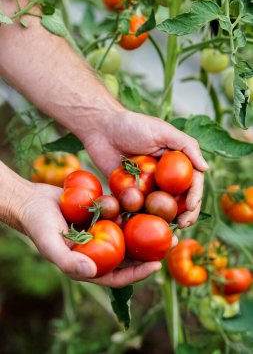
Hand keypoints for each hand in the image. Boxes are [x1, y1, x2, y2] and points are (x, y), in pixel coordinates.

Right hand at [19, 182, 174, 286]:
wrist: (32, 201)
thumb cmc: (37, 226)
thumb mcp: (50, 245)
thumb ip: (68, 261)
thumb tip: (92, 273)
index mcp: (90, 264)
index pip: (118, 275)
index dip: (137, 273)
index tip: (157, 266)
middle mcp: (99, 250)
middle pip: (129, 254)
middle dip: (151, 250)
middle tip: (173, 241)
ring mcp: (102, 230)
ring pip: (129, 232)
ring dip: (147, 227)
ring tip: (168, 220)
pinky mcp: (102, 212)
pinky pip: (121, 212)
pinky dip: (134, 209)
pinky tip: (149, 200)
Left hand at [83, 109, 208, 227]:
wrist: (101, 129)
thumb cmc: (133, 125)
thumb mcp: (163, 131)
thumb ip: (186, 146)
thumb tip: (206, 168)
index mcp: (176, 162)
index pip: (192, 182)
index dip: (194, 195)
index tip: (191, 206)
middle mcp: (164, 176)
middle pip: (179, 198)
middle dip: (184, 213)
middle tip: (182, 225)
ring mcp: (147, 186)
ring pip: (160, 207)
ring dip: (166, 220)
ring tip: (168, 230)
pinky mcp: (129, 192)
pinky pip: (138, 208)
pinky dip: (142, 217)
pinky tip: (144, 226)